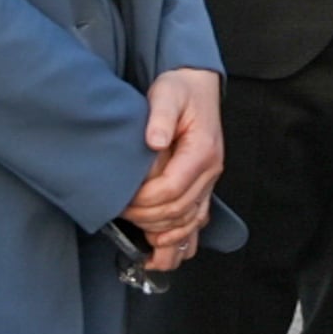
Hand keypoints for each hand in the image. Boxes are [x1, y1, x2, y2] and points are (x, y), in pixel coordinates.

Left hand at [120, 69, 223, 271]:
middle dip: (147, 218)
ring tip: (138, 235)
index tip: (122, 200)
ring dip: (163, 234)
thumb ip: (160, 115)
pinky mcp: (203, 186)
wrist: (197, 86)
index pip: (172, 189)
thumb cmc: (181, 90)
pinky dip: (180, 238)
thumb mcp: (167, 93)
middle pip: (179, 210)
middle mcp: (210, 171)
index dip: (145, 200)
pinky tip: (161, 247)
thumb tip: (154, 141)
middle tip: (121, 212)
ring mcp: (209, 181)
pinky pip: (197, 220)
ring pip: (190, 222)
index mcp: (202, 151)